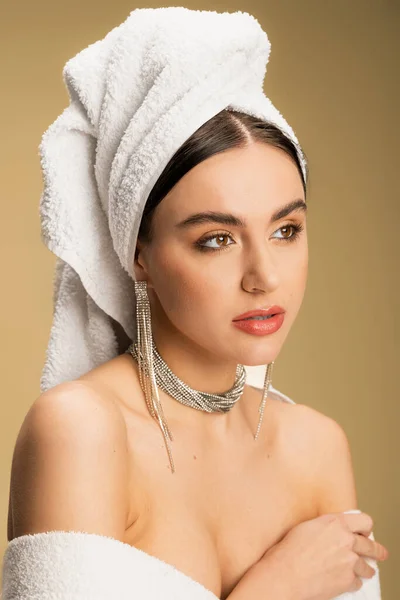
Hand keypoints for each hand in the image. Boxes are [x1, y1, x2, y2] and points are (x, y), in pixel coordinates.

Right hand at [260, 511, 387, 599]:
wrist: (285, 574)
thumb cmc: (289, 550)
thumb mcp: (308, 526)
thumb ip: (327, 526)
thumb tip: (335, 529)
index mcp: (336, 523)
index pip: (365, 521)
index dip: (366, 528)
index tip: (366, 534)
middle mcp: (346, 540)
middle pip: (371, 546)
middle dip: (377, 551)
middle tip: (379, 554)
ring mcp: (349, 561)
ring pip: (367, 567)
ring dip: (364, 569)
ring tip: (362, 572)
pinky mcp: (348, 580)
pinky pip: (357, 582)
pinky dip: (351, 582)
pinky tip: (342, 581)